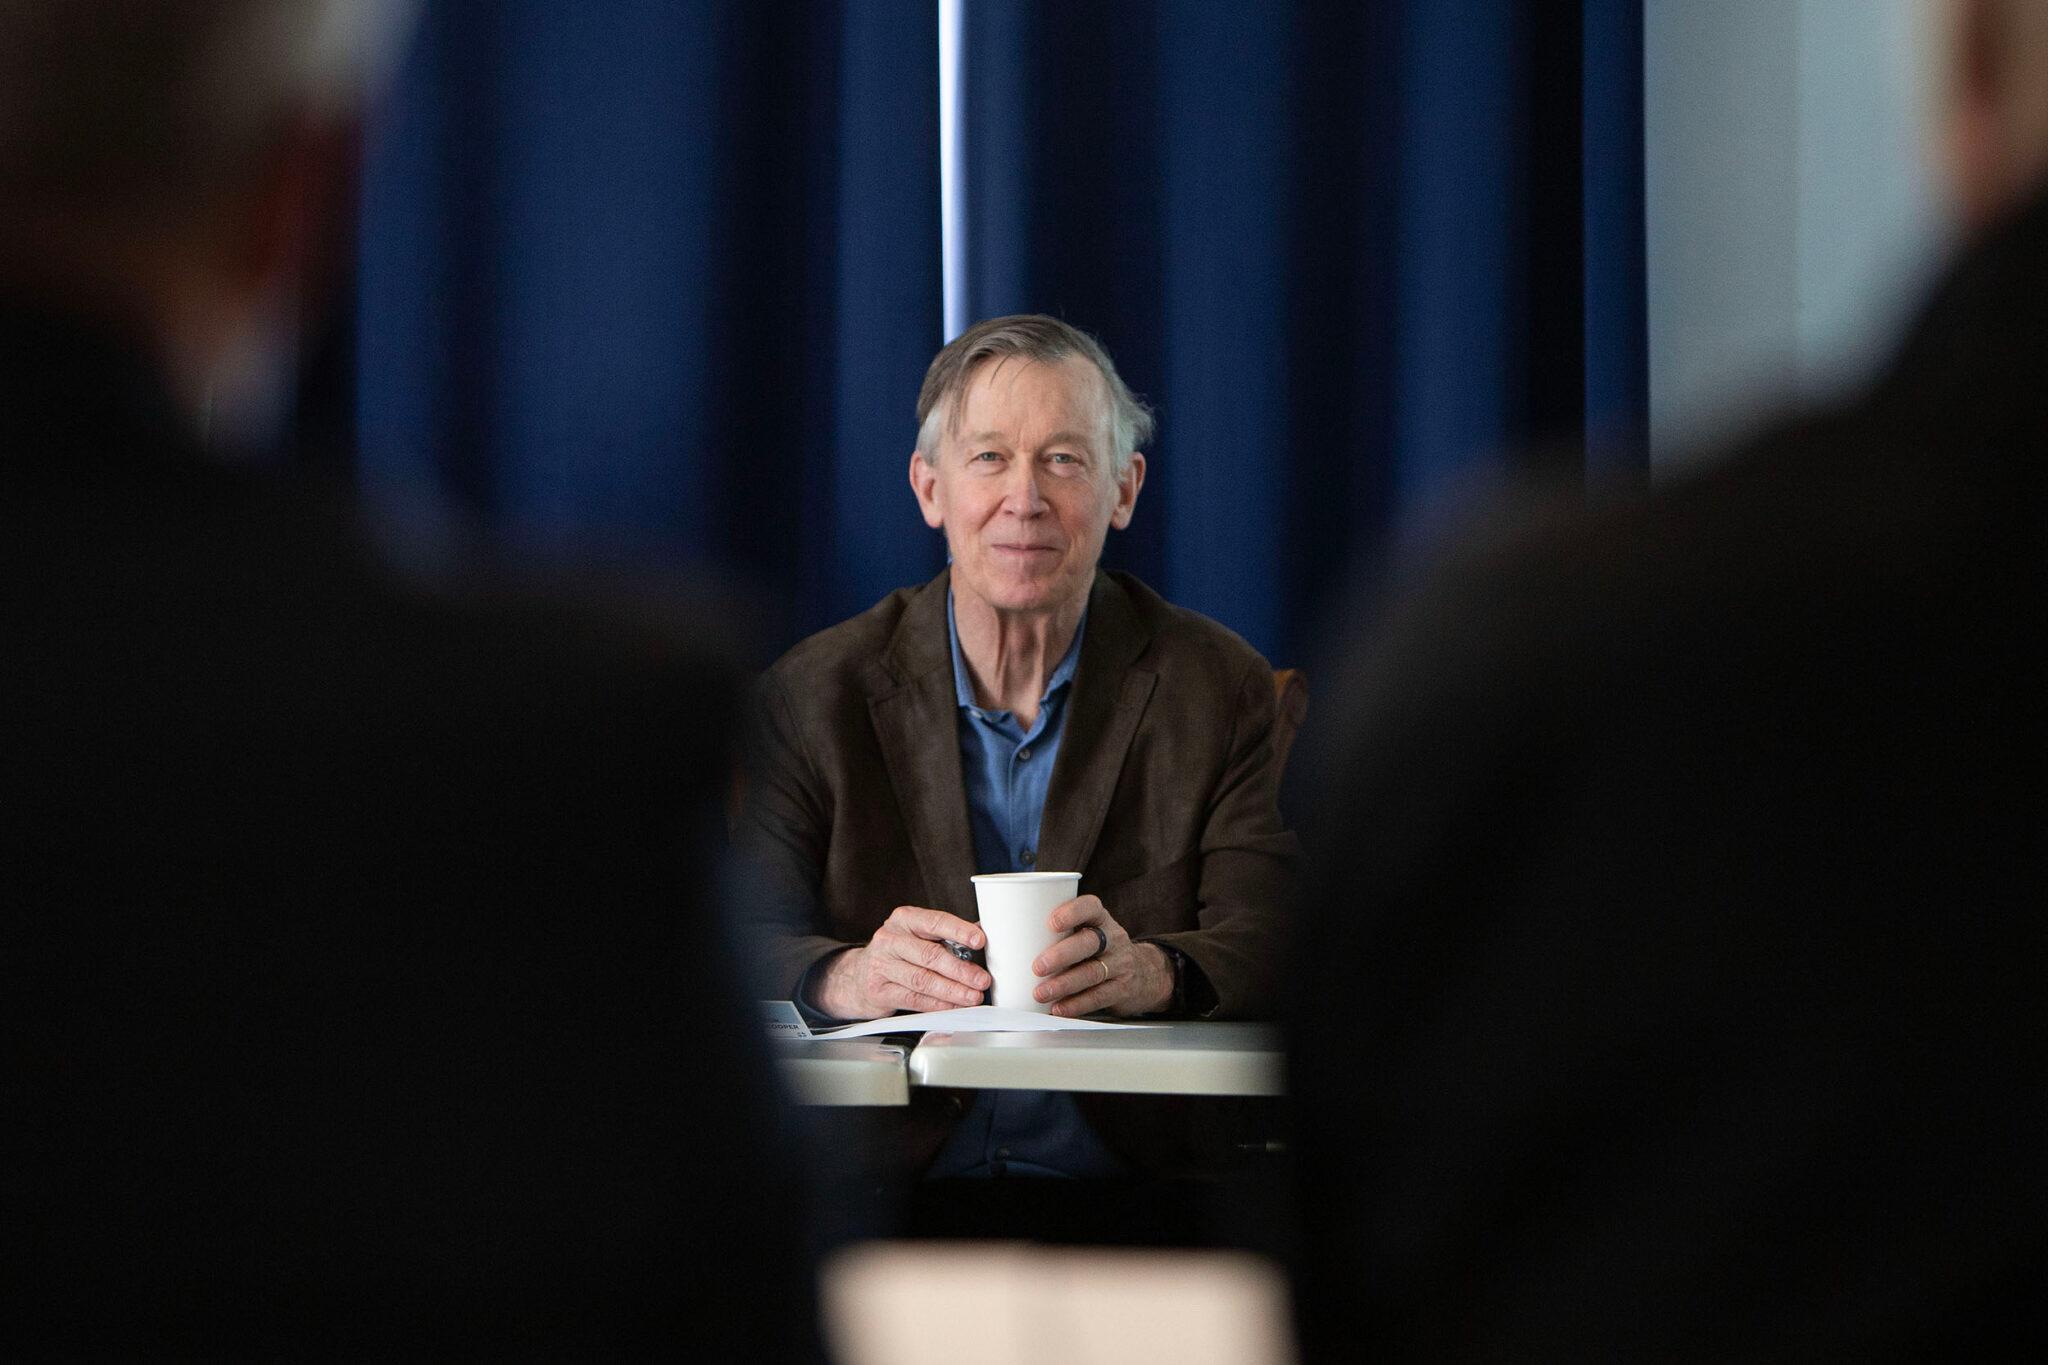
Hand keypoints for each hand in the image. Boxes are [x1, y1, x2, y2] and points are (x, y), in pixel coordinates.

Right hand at [814, 905, 991, 1020]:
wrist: (858, 976)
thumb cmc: (897, 953)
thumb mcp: (918, 935)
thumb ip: (947, 935)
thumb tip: (981, 933)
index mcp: (904, 919)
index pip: (935, 922)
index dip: (958, 931)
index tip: (979, 940)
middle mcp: (890, 939)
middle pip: (930, 955)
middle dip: (960, 969)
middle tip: (982, 979)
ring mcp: (881, 965)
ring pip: (922, 980)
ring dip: (952, 990)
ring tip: (972, 996)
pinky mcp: (878, 990)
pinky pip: (913, 999)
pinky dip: (937, 1004)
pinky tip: (952, 1006)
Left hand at [1031, 895, 1174, 1016]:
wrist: (1144, 974)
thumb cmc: (1096, 950)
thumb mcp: (1084, 932)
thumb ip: (1052, 931)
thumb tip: (992, 935)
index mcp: (1099, 919)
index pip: (1090, 907)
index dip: (1072, 913)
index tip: (1051, 923)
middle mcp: (1113, 938)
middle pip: (1089, 943)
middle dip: (1061, 955)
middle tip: (1037, 967)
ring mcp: (1120, 964)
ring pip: (1093, 972)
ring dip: (1064, 984)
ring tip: (1040, 993)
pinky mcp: (1122, 989)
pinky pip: (1099, 996)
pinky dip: (1077, 1004)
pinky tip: (1059, 1008)